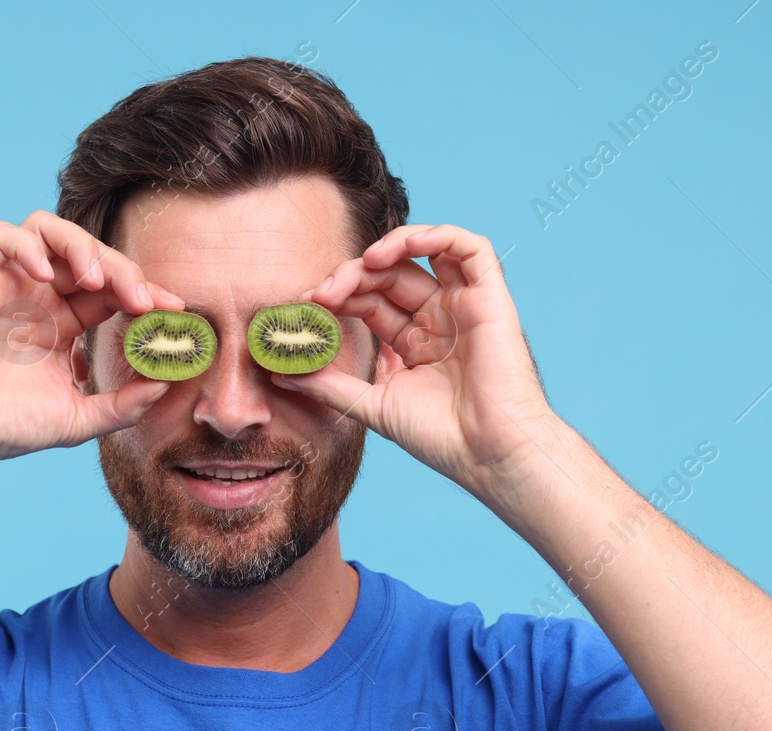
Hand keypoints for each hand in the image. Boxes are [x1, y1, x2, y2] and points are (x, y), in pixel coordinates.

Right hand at [0, 210, 181, 468]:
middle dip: (123, 271)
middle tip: (143, 300)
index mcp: (65, 322)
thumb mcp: (79, 418)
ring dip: (80, 245)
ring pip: (49, 230)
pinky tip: (46, 277)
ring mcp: (9, 284)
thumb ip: (122, 405)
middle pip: (90, 255)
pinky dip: (27, 246)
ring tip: (96, 279)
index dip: (144, 291)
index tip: (173, 310)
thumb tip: (164, 385)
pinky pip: (0, 236)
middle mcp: (40, 296)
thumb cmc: (6, 426)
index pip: (113, 289)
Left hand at [273, 224, 562, 498]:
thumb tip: (280, 371)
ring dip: (388, 249)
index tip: (305, 306)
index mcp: (413, 343)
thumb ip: (330, 385)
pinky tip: (402, 247)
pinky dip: (437, 236)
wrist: (489, 454)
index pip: (369, 302)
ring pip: (424, 253)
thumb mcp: (374, 406)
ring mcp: (464, 306)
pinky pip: (469, 249)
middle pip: (388, 276)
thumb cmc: (441, 438)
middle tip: (322, 293)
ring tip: (361, 265)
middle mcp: (438, 319)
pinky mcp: (491, 298)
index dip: (337, 296)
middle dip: (352, 277)